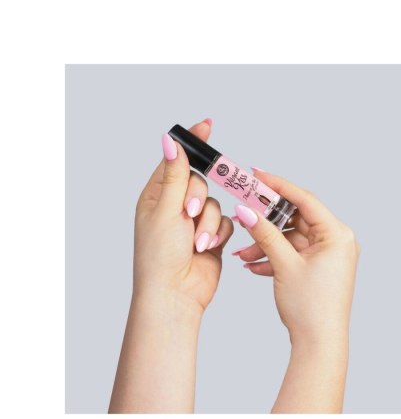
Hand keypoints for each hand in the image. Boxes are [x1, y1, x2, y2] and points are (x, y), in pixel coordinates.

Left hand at [134, 119, 233, 313]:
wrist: (175, 292)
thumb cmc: (159, 255)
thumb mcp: (165, 210)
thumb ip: (175, 176)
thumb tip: (169, 142)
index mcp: (157, 197)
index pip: (176, 162)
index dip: (191, 144)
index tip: (206, 126)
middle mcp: (176, 207)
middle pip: (200, 182)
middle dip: (198, 200)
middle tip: (188, 214)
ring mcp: (194, 222)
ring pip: (215, 204)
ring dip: (208, 223)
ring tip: (197, 242)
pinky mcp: (212, 236)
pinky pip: (225, 221)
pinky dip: (219, 233)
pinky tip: (208, 247)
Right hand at [233, 170, 359, 411]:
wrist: (318, 343)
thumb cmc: (311, 307)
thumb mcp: (285, 264)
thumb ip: (265, 234)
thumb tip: (246, 211)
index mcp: (336, 235)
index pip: (304, 200)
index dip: (278, 186)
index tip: (257, 175)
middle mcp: (335, 241)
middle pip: (294, 219)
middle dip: (266, 222)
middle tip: (244, 212)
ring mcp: (326, 255)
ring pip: (289, 239)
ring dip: (265, 244)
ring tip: (243, 253)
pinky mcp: (317, 267)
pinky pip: (292, 254)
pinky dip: (273, 257)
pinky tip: (253, 265)